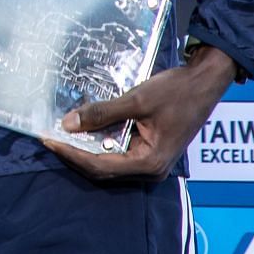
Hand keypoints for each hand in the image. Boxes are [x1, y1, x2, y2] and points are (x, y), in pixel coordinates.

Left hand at [42, 43, 237, 180]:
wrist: (205, 83)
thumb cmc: (176, 91)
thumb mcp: (136, 100)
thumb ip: (103, 113)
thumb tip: (68, 123)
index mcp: (149, 163)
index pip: (99, 166)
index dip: (71, 154)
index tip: (48, 140)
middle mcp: (150, 170)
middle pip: (102, 168)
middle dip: (74, 153)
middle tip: (48, 136)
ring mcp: (150, 162)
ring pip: (109, 161)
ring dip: (85, 148)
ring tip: (61, 132)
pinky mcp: (149, 151)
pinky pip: (118, 151)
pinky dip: (100, 141)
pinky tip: (84, 128)